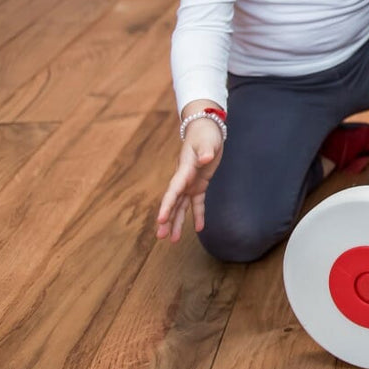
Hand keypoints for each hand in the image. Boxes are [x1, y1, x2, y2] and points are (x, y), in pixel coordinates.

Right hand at [156, 114, 223, 242]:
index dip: (167, 206)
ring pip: (181, 206)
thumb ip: (205, 150)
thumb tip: (204, 159)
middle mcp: (184, 179)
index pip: (173, 191)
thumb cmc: (205, 134)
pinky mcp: (199, 184)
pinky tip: (199, 228)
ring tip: (173, 240)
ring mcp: (190, 182)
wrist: (205, 129)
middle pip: (173, 202)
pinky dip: (198, 214)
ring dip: (177, 222)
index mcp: (184, 170)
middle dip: (167, 219)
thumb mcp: (207, 141)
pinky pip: (197, 202)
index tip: (160, 220)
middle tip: (161, 236)